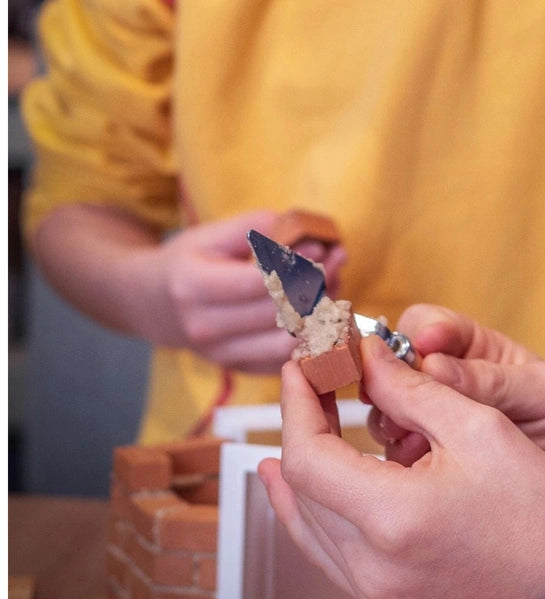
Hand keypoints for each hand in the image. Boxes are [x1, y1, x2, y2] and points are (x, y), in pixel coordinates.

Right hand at [140, 210, 345, 372]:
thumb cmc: (188, 262)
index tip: (322, 252)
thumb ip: (262, 228)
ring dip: (320, 315)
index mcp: (194, 286)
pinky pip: (286, 359)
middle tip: (337, 263)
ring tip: (333, 285)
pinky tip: (321, 310)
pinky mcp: (239, 369)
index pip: (259, 283)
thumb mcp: (213, 234)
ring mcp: (222, 355)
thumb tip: (313, 238)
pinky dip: (310, 336)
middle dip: (317, 288)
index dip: (298, 269)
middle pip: (279, 314)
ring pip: (289, 342)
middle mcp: (205, 327)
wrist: (153, 304)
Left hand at [258, 337, 544, 598]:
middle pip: (300, 490)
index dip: (296, 403)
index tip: (302, 367)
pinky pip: (330, 555)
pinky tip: (319, 489)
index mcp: (391, 519)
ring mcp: (376, 594)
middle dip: (298, 429)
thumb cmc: (540, 507)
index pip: (306, 455)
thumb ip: (412, 389)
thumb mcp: (479, 428)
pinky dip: (317, 513)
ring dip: (299, 473)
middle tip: (311, 385)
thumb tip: (367, 359)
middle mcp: (370, 567)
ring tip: (300, 427)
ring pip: (307, 527)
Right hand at [367, 305, 544, 511]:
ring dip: (392, 424)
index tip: (420, 352)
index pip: (426, 326)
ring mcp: (446, 430)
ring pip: (393, 414)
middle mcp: (455, 386)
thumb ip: (493, 379)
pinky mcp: (444, 470)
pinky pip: (406, 458)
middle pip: (395, 371)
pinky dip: (403, 462)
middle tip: (401, 407)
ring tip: (411, 442)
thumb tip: (432, 362)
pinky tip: (416, 472)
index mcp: (480, 353)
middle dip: (390, 384)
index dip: (414, 335)